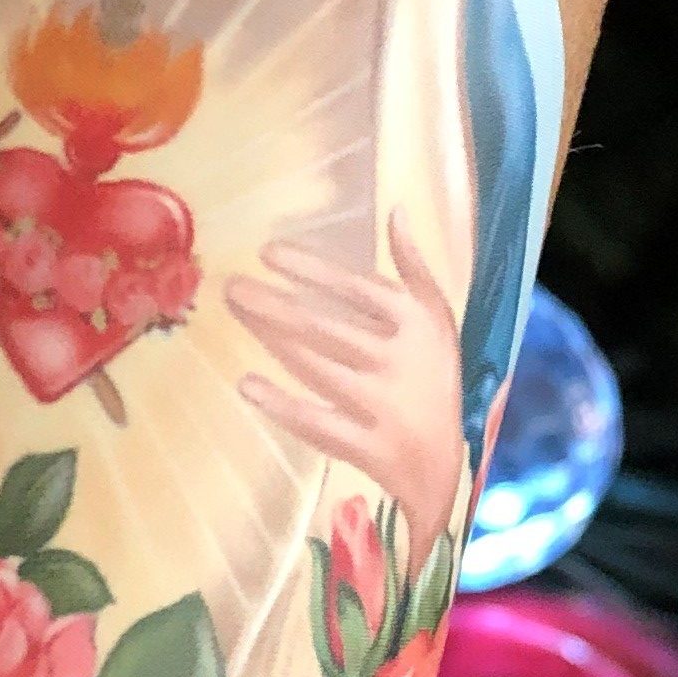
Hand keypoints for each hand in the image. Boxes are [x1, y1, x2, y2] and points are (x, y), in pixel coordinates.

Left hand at [226, 213, 466, 565]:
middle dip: (274, 304)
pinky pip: (318, 423)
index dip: (311, 269)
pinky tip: (247, 384)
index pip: (357, 289)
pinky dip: (282, 404)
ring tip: (237, 312)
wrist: (446, 464)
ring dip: (271, 338)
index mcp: (418, 326)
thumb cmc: (434, 379)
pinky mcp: (368, 447)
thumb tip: (395, 211)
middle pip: (326, 327)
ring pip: (315, 368)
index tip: (266, 253)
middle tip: (231, 286)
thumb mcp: (437, 320)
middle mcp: (401, 363)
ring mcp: (384, 408)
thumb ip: (415, 267)